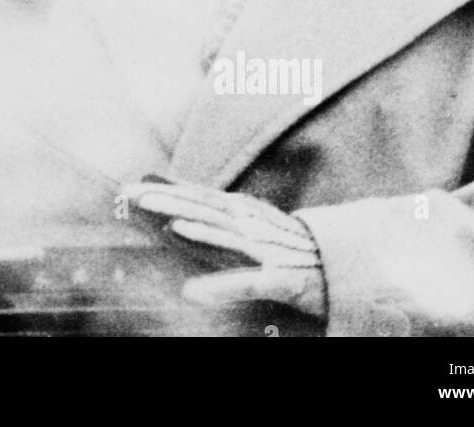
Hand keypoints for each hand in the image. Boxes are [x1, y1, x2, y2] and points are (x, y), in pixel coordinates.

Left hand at [126, 180, 327, 324]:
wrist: (346, 266)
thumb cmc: (288, 246)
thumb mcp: (245, 222)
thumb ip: (208, 209)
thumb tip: (165, 187)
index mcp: (241, 212)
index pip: (196, 197)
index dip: (163, 191)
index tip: (127, 188)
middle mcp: (250, 224)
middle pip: (200, 209)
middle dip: (163, 200)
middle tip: (128, 196)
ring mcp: (264, 249)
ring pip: (219, 232)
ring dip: (186, 221)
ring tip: (153, 214)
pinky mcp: (280, 279)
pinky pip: (246, 280)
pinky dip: (219, 282)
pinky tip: (192, 286)